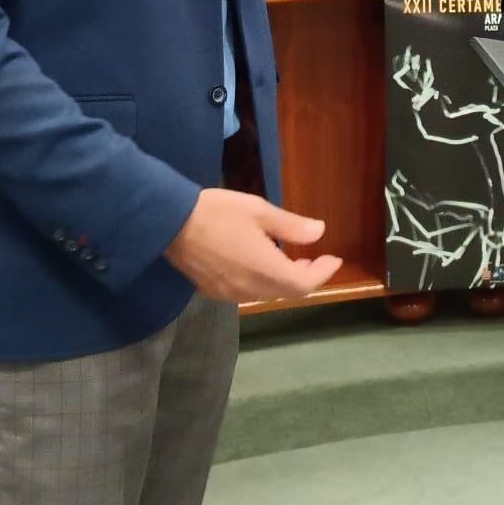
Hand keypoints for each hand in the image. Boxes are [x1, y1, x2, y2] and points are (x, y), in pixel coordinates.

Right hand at [164, 188, 342, 302]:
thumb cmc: (218, 212)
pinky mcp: (214, 291)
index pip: (304, 284)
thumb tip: (319, 232)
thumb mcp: (259, 211)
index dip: (322, 273)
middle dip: (306, 277)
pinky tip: (259, 263)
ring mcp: (230, 294)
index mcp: (266, 270)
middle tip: (313, 258)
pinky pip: (247, 293)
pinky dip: (263, 281)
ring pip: (268, 294)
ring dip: (284, 280)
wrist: (170, 224)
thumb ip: (291, 226)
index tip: (333, 259)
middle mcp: (250, 289)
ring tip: (289, 258)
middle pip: (288, 292)